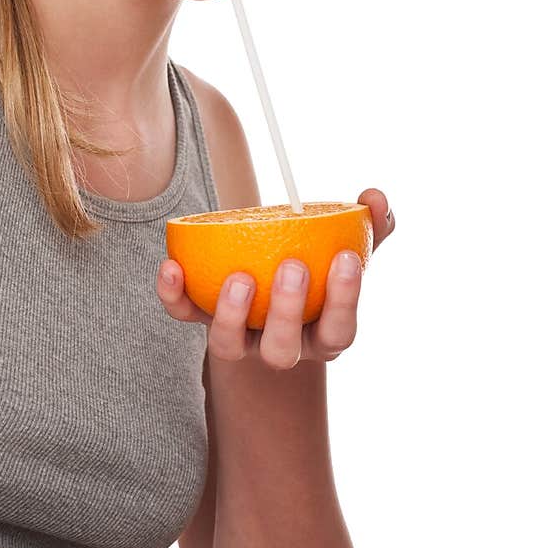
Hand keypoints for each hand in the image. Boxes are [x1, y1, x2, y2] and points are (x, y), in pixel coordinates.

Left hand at [157, 188, 395, 370]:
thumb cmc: (319, 266)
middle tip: (292, 265)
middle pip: (282, 351)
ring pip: (229, 346)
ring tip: (240, 276)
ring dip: (231, 314)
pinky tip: (172, 264)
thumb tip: (374, 197)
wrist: (271, 283)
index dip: (344, 301)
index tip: (345, 257)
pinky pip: (184, 315)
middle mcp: (280, 346)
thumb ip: (369, 225)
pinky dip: (174, 295)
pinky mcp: (202, 322)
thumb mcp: (347, 248)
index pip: (338, 332)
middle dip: (288, 312)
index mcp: (321, 335)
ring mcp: (238, 340)